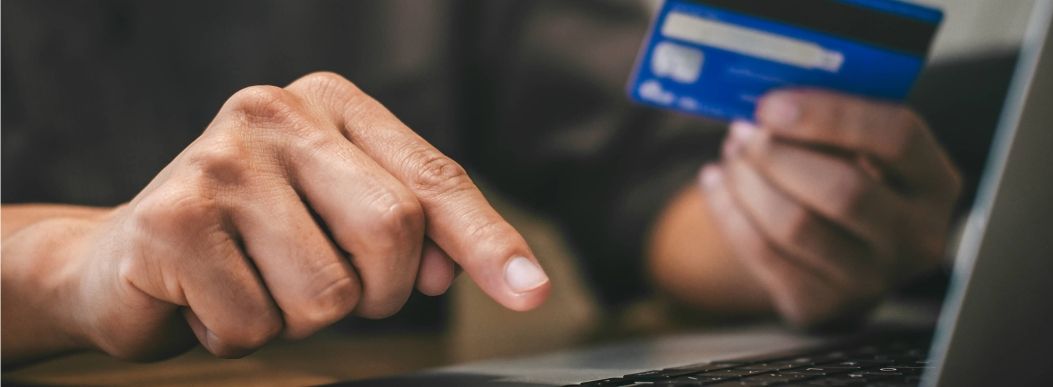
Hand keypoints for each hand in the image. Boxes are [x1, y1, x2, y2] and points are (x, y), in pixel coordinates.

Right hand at [2, 72, 549, 361]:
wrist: (126, 259)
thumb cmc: (253, 240)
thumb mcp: (340, 218)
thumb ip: (414, 233)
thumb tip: (474, 271)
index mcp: (330, 104)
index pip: (432, 178)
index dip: (486, 240)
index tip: (531, 292)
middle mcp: (274, 112)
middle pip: (391, 230)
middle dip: (373, 291)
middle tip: (325, 285)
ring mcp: (219, 160)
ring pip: (327, 292)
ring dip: (299, 318)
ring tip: (255, 283)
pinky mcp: (171, 218)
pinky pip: (256, 323)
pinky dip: (241, 334)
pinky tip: (209, 297)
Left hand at [698, 89, 960, 326]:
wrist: (839, 252)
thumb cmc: (849, 176)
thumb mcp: (861, 147)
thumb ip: (833, 120)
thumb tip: (770, 98)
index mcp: (935, 183)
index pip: (898, 137)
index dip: (830, 115)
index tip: (773, 103)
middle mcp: (916, 238)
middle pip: (843, 190)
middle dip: (778, 154)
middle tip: (744, 130)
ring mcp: (870, 280)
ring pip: (794, 226)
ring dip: (748, 181)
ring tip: (733, 153)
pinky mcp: (820, 305)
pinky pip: (762, 253)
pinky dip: (728, 210)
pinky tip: (717, 181)